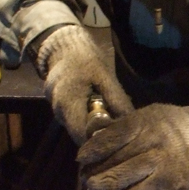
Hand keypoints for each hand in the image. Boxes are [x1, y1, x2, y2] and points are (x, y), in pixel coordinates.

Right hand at [36, 25, 133, 143]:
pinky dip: (86, 121)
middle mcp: (59, 112)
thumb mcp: (105, 76)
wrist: (63, 48)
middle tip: (118, 135)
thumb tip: (131, 121)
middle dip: (98, 137)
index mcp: (68, 104)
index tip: (117, 141)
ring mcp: (57, 111)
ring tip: (112, 125)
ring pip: (77, 129)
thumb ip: (116, 99)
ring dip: (92, 129)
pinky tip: (100, 116)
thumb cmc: (85, 60)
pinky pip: (74, 121)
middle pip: (80, 136)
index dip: (99, 141)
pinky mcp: (59, 109)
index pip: (82, 136)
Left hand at [78, 103, 188, 189]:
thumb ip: (121, 126)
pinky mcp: (168, 181)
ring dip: (105, 186)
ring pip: (125, 177)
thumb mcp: (146, 115)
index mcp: (143, 123)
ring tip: (93, 188)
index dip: (93, 149)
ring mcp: (160, 163)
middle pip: (115, 159)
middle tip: (85, 177)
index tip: (81, 158)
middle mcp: (151, 142)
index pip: (112, 136)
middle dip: (95, 171)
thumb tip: (92, 134)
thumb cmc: (168, 126)